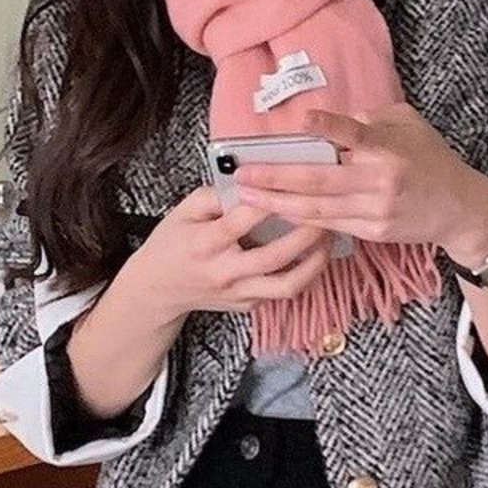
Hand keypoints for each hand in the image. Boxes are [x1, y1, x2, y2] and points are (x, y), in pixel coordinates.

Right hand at [123, 186, 334, 324]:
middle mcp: (223, 273)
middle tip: (324, 211)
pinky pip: (282, 292)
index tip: (289, 183)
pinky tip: (314, 253)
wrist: (158, 289)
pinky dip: (304, 273)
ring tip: (329, 238)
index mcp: (203, 244)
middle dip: (304, 233)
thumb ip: (213, 195)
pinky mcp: (248, 306)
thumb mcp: (182, 211)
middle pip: (273, 256)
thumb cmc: (172, 244)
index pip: (238, 222)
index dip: (266, 203)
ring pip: (287, 285)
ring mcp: (238, 294)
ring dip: (315, 262)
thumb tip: (249, 181)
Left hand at [233, 103, 487, 260]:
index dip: (328, 127)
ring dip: (278, 203)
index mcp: (388, 147)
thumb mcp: (408, 123)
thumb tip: (328, 122)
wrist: (460, 208)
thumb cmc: (431, 158)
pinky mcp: (373, 231)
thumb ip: (369, 119)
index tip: (303, 121)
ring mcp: (375, 209)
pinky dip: (301, 219)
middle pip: (319, 178)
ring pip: (317, 208)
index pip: (354, 134)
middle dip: (276, 177)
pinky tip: (277, 213)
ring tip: (247, 196)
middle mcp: (379, 179)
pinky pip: (329, 225)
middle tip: (243, 173)